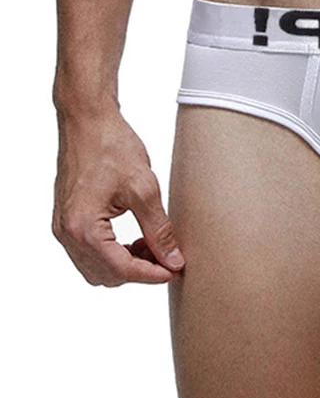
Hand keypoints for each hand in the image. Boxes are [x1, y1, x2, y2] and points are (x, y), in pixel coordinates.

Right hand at [52, 106, 183, 285]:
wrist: (88, 122)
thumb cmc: (112, 147)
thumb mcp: (144, 189)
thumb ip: (159, 230)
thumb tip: (173, 260)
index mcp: (83, 227)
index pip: (121, 269)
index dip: (152, 274)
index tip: (177, 270)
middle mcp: (67, 233)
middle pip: (107, 275)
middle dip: (140, 270)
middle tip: (168, 255)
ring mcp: (64, 228)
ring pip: (97, 268)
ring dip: (127, 264)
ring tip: (154, 245)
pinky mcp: (67, 220)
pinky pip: (90, 252)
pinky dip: (114, 252)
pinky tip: (138, 238)